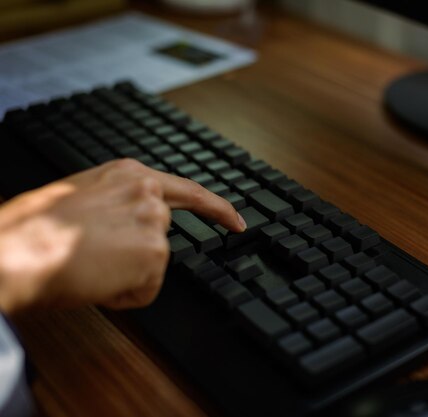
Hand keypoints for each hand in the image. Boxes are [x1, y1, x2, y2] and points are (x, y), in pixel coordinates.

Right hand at [0, 159, 245, 314]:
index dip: (217, 210)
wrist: (17, 250)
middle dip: (136, 253)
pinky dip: (122, 295)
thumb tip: (122, 230)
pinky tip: (95, 281)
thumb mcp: (79, 198)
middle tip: (94, 257)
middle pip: (160, 238)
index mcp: (129, 174)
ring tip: (87, 264)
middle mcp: (149, 193)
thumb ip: (115, 204)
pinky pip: (145, 290)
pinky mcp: (156, 254)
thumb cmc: (33, 229)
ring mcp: (155, 223)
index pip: (189, 191)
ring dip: (124, 274)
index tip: (237, 222)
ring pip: (150, 266)